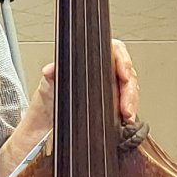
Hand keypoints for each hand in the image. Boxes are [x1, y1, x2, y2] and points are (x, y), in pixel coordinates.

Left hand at [0, 39, 138, 176]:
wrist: (45, 123)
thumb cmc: (49, 99)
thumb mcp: (48, 85)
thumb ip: (51, 75)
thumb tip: (49, 70)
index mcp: (91, 60)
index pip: (115, 52)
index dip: (123, 62)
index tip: (124, 76)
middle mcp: (104, 71)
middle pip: (127, 73)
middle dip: (130, 91)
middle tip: (126, 106)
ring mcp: (110, 87)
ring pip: (130, 89)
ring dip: (132, 102)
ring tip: (127, 115)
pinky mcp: (113, 104)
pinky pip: (127, 104)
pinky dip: (129, 111)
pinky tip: (126, 119)